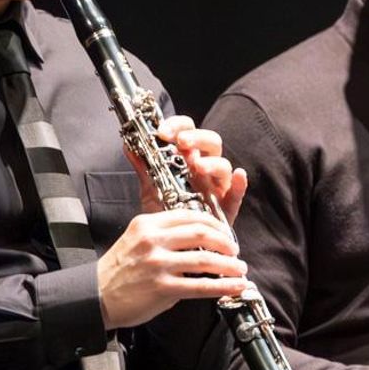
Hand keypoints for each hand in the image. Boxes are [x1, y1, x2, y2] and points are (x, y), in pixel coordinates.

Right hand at [95, 209, 248, 328]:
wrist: (95, 296)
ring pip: (205, 260)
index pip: (190, 215)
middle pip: (202, 233)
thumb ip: (163, 234)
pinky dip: (223, 286)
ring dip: (230, 265)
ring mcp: (158, 264)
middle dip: (226, 242)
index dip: (214, 223)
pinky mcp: (163, 288)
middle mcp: (153, 240)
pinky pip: (201, 286)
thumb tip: (198, 239)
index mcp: (147, 224)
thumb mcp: (136, 239)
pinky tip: (235, 287)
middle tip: (235, 250)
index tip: (224, 232)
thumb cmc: (119, 270)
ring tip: (240, 270)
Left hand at [130, 115, 249, 223]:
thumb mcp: (151, 188)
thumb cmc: (166, 211)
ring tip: (198, 166)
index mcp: (187, 158)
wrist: (171, 243)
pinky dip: (240, 183)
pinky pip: (237, 193)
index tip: (162, 131)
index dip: (178, 126)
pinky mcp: (227, 206)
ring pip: (223, 165)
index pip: (188, 131)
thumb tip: (128, 145)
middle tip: (182, 142)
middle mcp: (205, 168)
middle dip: (197, 138)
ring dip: (212, 162)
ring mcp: (217, 186)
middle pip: (210, 142)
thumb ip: (143, 167)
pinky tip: (238, 176)